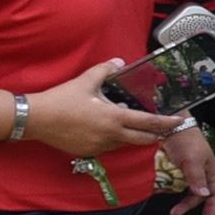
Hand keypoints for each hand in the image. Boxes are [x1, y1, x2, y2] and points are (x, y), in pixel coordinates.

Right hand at [22, 59, 188, 157]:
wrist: (36, 119)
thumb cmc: (62, 99)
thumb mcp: (86, 80)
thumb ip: (106, 70)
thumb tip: (119, 62)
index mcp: (115, 118)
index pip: (149, 123)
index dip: (167, 123)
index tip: (179, 122)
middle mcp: (111, 135)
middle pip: (143, 140)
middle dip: (156, 135)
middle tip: (163, 129)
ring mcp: (99, 146)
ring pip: (125, 144)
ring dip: (132, 137)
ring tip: (132, 126)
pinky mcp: (88, 152)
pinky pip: (108, 148)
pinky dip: (113, 140)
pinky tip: (107, 131)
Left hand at [160, 124, 214, 214]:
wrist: (168, 124)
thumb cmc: (186, 140)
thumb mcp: (193, 159)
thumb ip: (197, 178)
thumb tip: (202, 195)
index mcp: (210, 170)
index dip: (213, 205)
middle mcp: (199, 173)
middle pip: (198, 194)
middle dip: (189, 205)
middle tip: (175, 212)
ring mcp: (186, 171)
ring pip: (185, 191)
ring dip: (179, 200)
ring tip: (170, 207)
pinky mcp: (173, 169)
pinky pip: (173, 184)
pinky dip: (169, 190)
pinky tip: (162, 193)